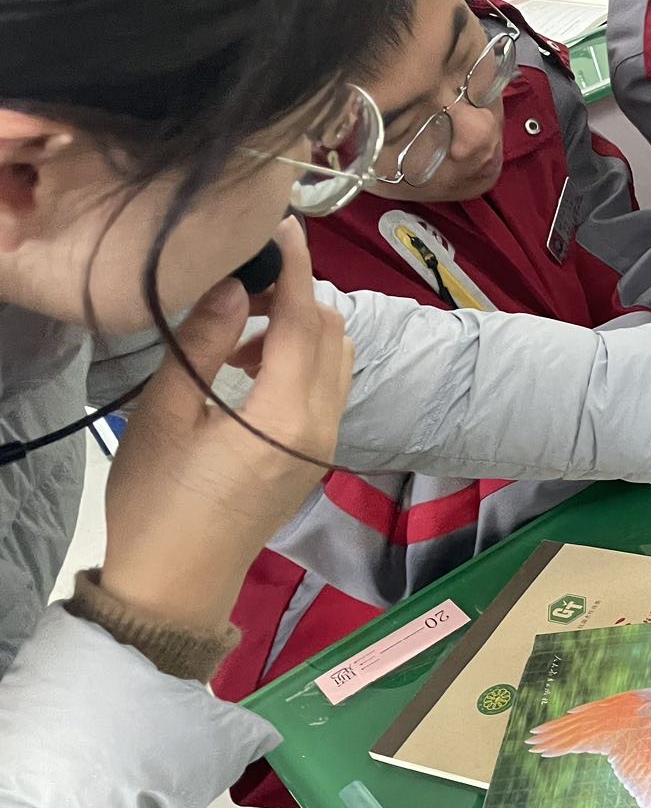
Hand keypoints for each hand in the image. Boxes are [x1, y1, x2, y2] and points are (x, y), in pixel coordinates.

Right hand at [102, 222, 352, 629]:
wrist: (177, 583)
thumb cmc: (159, 503)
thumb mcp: (166, 416)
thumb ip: (204, 344)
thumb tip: (236, 285)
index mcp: (287, 416)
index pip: (307, 319)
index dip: (297, 265)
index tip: (283, 224)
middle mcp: (322, 426)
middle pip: (332, 334)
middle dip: (298, 295)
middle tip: (242, 280)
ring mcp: (324, 444)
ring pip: (336, 361)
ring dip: (300, 330)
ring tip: (237, 330)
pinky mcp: (315, 457)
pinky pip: (327, 389)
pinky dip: (302, 362)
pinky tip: (247, 366)